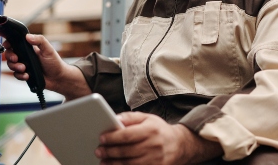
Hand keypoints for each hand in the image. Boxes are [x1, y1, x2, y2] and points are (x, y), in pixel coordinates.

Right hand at [4, 34, 89, 98]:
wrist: (58, 78)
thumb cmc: (55, 63)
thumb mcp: (48, 49)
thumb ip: (39, 40)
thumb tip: (28, 36)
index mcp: (29, 48)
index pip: (15, 43)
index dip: (9, 44)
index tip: (7, 45)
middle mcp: (25, 56)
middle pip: (10, 54)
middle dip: (10, 56)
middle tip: (16, 59)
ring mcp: (24, 66)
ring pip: (11, 65)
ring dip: (15, 67)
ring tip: (24, 68)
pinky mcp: (25, 75)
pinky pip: (16, 75)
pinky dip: (20, 76)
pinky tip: (27, 75)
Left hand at [95, 112, 221, 164]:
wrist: (179, 145)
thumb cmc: (159, 130)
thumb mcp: (147, 118)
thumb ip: (130, 117)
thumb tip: (114, 118)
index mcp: (151, 130)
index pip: (127, 135)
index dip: (112, 137)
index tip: (102, 138)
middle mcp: (153, 145)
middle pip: (126, 151)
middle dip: (109, 152)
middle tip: (99, 151)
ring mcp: (155, 160)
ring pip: (129, 164)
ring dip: (113, 164)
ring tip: (103, 161)